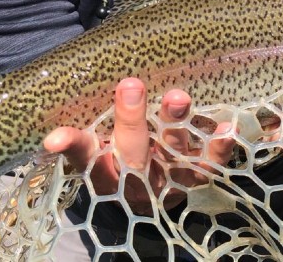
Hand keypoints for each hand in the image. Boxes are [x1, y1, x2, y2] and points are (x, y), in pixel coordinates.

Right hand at [43, 77, 235, 213]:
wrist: (149, 198)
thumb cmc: (119, 159)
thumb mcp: (98, 149)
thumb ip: (83, 134)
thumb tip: (57, 128)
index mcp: (104, 170)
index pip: (85, 156)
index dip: (71, 145)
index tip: (54, 137)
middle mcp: (136, 179)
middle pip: (132, 154)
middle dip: (131, 121)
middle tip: (130, 85)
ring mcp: (168, 181)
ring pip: (173, 155)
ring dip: (176, 126)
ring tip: (178, 98)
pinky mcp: (196, 180)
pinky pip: (209, 166)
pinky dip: (219, 149)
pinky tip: (228, 128)